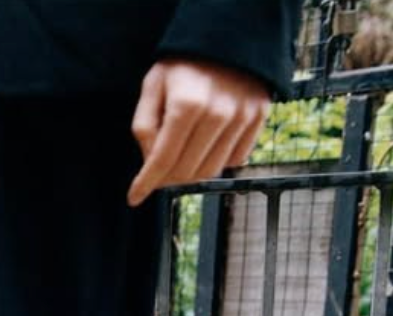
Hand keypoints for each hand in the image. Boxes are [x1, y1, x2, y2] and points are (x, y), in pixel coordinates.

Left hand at [128, 60, 270, 206]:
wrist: (227, 40)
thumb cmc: (182, 65)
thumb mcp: (152, 87)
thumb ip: (144, 126)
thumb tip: (149, 163)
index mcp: (186, 105)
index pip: (162, 160)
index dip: (145, 183)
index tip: (134, 198)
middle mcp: (217, 113)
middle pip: (186, 172)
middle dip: (166, 179)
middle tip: (157, 172)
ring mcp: (242, 116)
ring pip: (211, 171)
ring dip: (190, 173)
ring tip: (180, 158)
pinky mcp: (258, 117)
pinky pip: (235, 159)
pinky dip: (217, 161)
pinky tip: (206, 146)